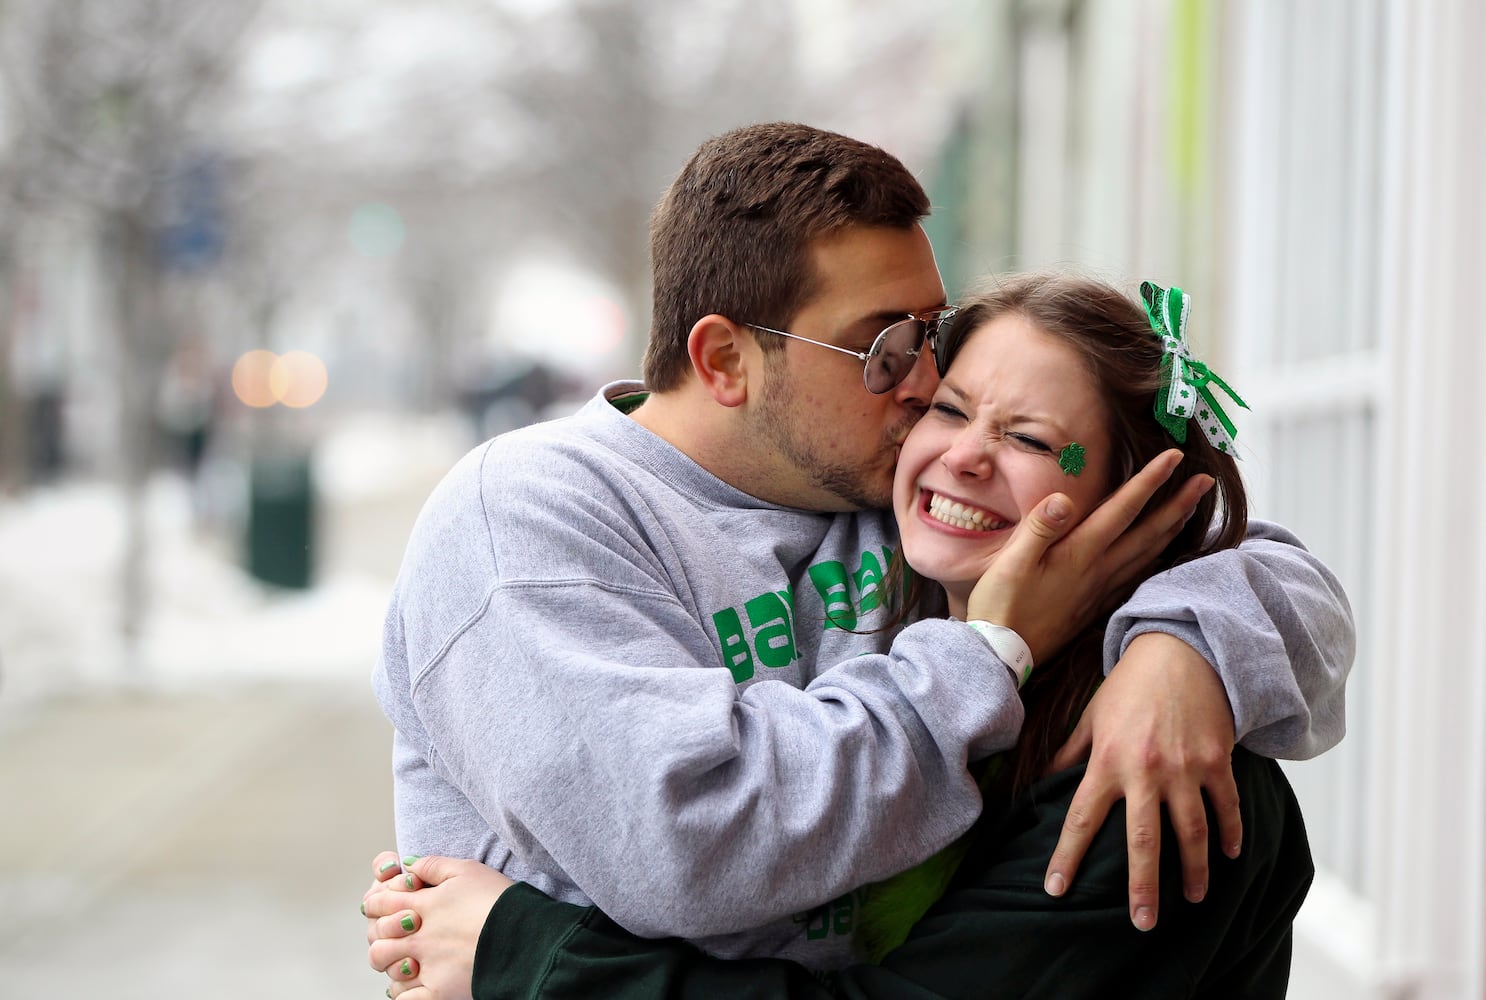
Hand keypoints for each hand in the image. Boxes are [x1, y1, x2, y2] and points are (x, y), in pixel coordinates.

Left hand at [364, 855, 515, 999]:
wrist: (526, 936)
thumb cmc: (500, 902)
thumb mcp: (469, 870)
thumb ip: (434, 865)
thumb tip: (410, 863)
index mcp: (424, 905)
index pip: (381, 903)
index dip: (376, 904)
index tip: (380, 906)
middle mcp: (420, 936)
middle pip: (378, 939)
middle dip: (379, 937)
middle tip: (391, 937)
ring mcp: (428, 965)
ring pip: (388, 969)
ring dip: (391, 965)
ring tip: (404, 962)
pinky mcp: (439, 991)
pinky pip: (406, 999)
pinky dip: (405, 994)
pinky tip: (415, 985)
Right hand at [966, 449, 1213, 662]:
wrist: (1004, 655)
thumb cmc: (1002, 606)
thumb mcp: (1010, 563)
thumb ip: (1039, 528)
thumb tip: (1064, 498)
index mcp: (1079, 553)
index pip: (1123, 509)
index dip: (1150, 480)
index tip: (1175, 456)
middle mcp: (1098, 570)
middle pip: (1149, 532)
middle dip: (1179, 503)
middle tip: (1206, 481)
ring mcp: (1101, 590)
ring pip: (1148, 555)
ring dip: (1173, 529)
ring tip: (1191, 510)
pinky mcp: (1096, 605)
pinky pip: (1138, 576)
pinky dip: (1157, 559)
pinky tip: (1161, 556)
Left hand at [1042, 632, 1241, 930]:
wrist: (1180, 652)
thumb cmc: (1129, 687)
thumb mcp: (1092, 717)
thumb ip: (1070, 754)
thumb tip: (1043, 783)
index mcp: (1107, 762)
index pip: (1080, 818)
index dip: (1066, 856)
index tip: (1055, 890)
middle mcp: (1145, 770)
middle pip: (1143, 841)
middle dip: (1142, 886)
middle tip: (1142, 923)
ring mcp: (1184, 768)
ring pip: (1191, 832)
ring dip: (1194, 870)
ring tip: (1195, 898)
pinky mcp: (1216, 760)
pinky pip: (1225, 806)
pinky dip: (1230, 832)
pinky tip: (1229, 855)